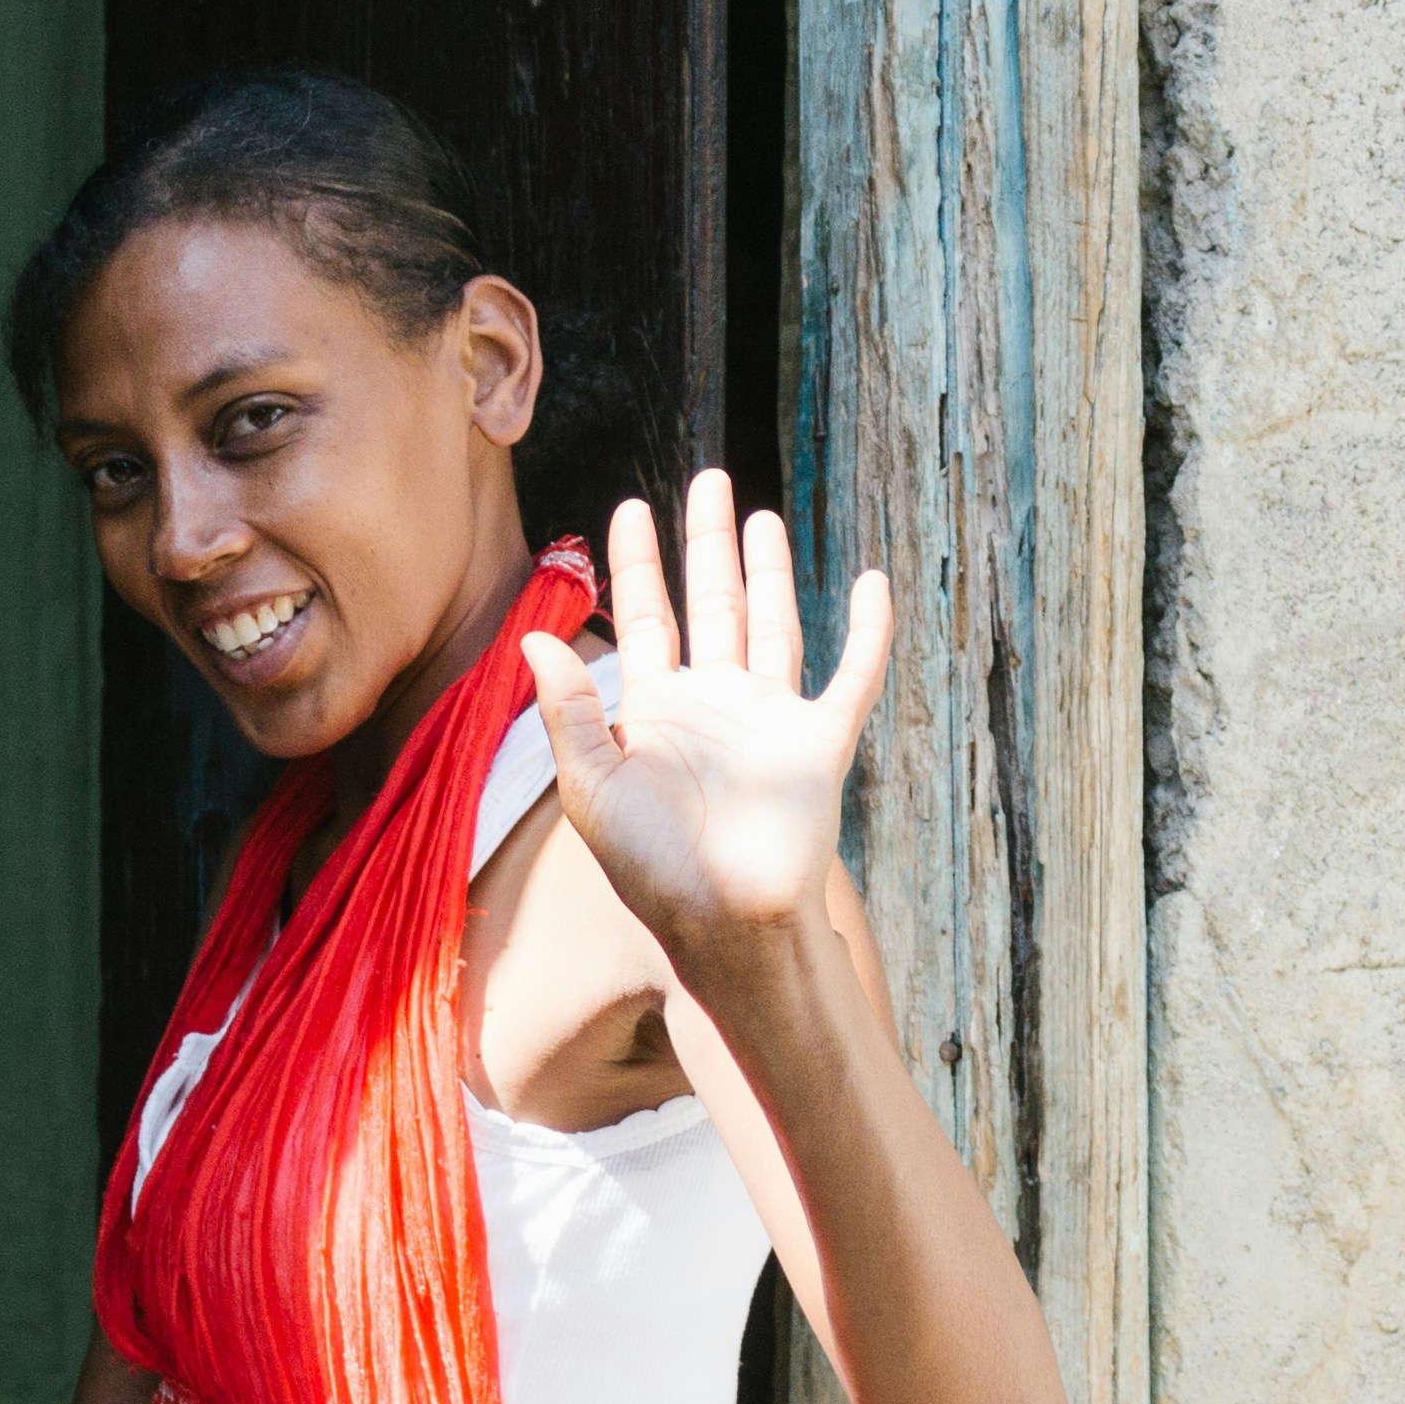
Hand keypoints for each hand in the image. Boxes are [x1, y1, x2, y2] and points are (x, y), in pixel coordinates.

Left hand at [526, 471, 894, 960]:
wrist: (725, 924)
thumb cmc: (651, 870)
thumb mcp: (591, 788)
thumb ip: (567, 712)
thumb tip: (533, 636)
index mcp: (656, 712)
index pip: (644, 616)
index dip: (636, 562)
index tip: (632, 506)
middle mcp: (714, 705)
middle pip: (712, 604)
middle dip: (707, 543)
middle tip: (708, 479)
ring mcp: (770, 720)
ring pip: (773, 624)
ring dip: (770, 571)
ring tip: (761, 516)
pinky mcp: (819, 742)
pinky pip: (850, 675)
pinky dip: (865, 631)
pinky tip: (871, 584)